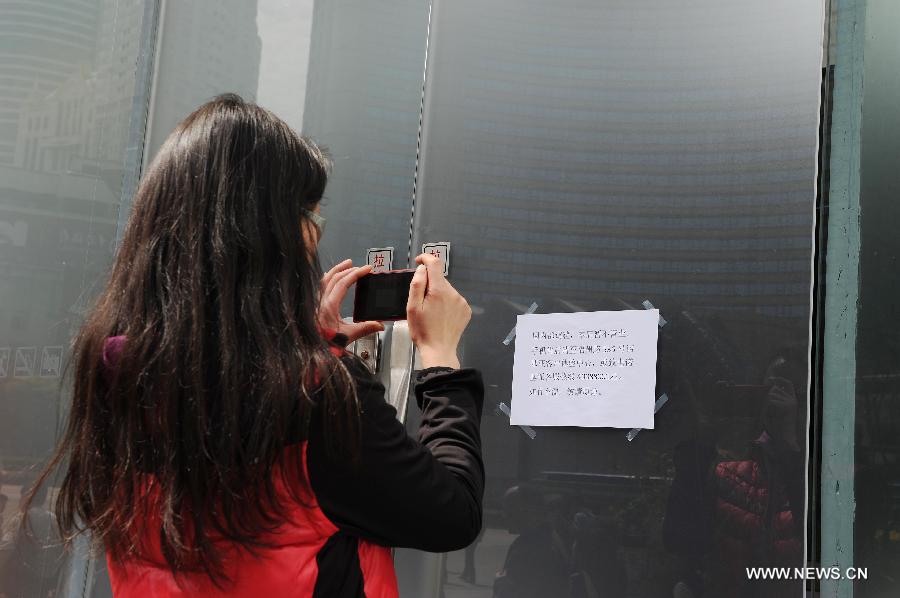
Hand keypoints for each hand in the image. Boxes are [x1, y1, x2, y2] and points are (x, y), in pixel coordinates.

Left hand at [318, 259, 384, 342]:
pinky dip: (327, 278)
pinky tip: (330, 277)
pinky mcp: (312, 306)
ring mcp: (315, 302)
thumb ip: (365, 329)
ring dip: (336, 270)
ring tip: (346, 265)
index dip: (356, 274)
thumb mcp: (347, 337)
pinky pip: (319, 286)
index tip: (366, 269)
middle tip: (359, 267)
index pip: (343, 283)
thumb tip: (379, 324)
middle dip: (348, 269)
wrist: (309, 351)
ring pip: (324, 279)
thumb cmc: (324, 345)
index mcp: (328, 306)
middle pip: (334, 278)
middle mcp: (320, 301)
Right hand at [406, 253, 471, 368]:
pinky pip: (453, 299)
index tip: (419, 262)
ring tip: (431, 312)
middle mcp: (453, 293)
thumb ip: (417, 284)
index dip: (426, 259)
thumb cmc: (423, 331)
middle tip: (421, 301)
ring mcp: (461, 302)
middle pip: (439, 279)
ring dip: (438, 294)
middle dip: (429, 284)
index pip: (435, 263)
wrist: (439, 350)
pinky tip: (440, 316)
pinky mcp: (465, 310)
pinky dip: (446, 303)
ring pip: (446, 289)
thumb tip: (422, 269)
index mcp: (439, 290)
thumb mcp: (412, 307)